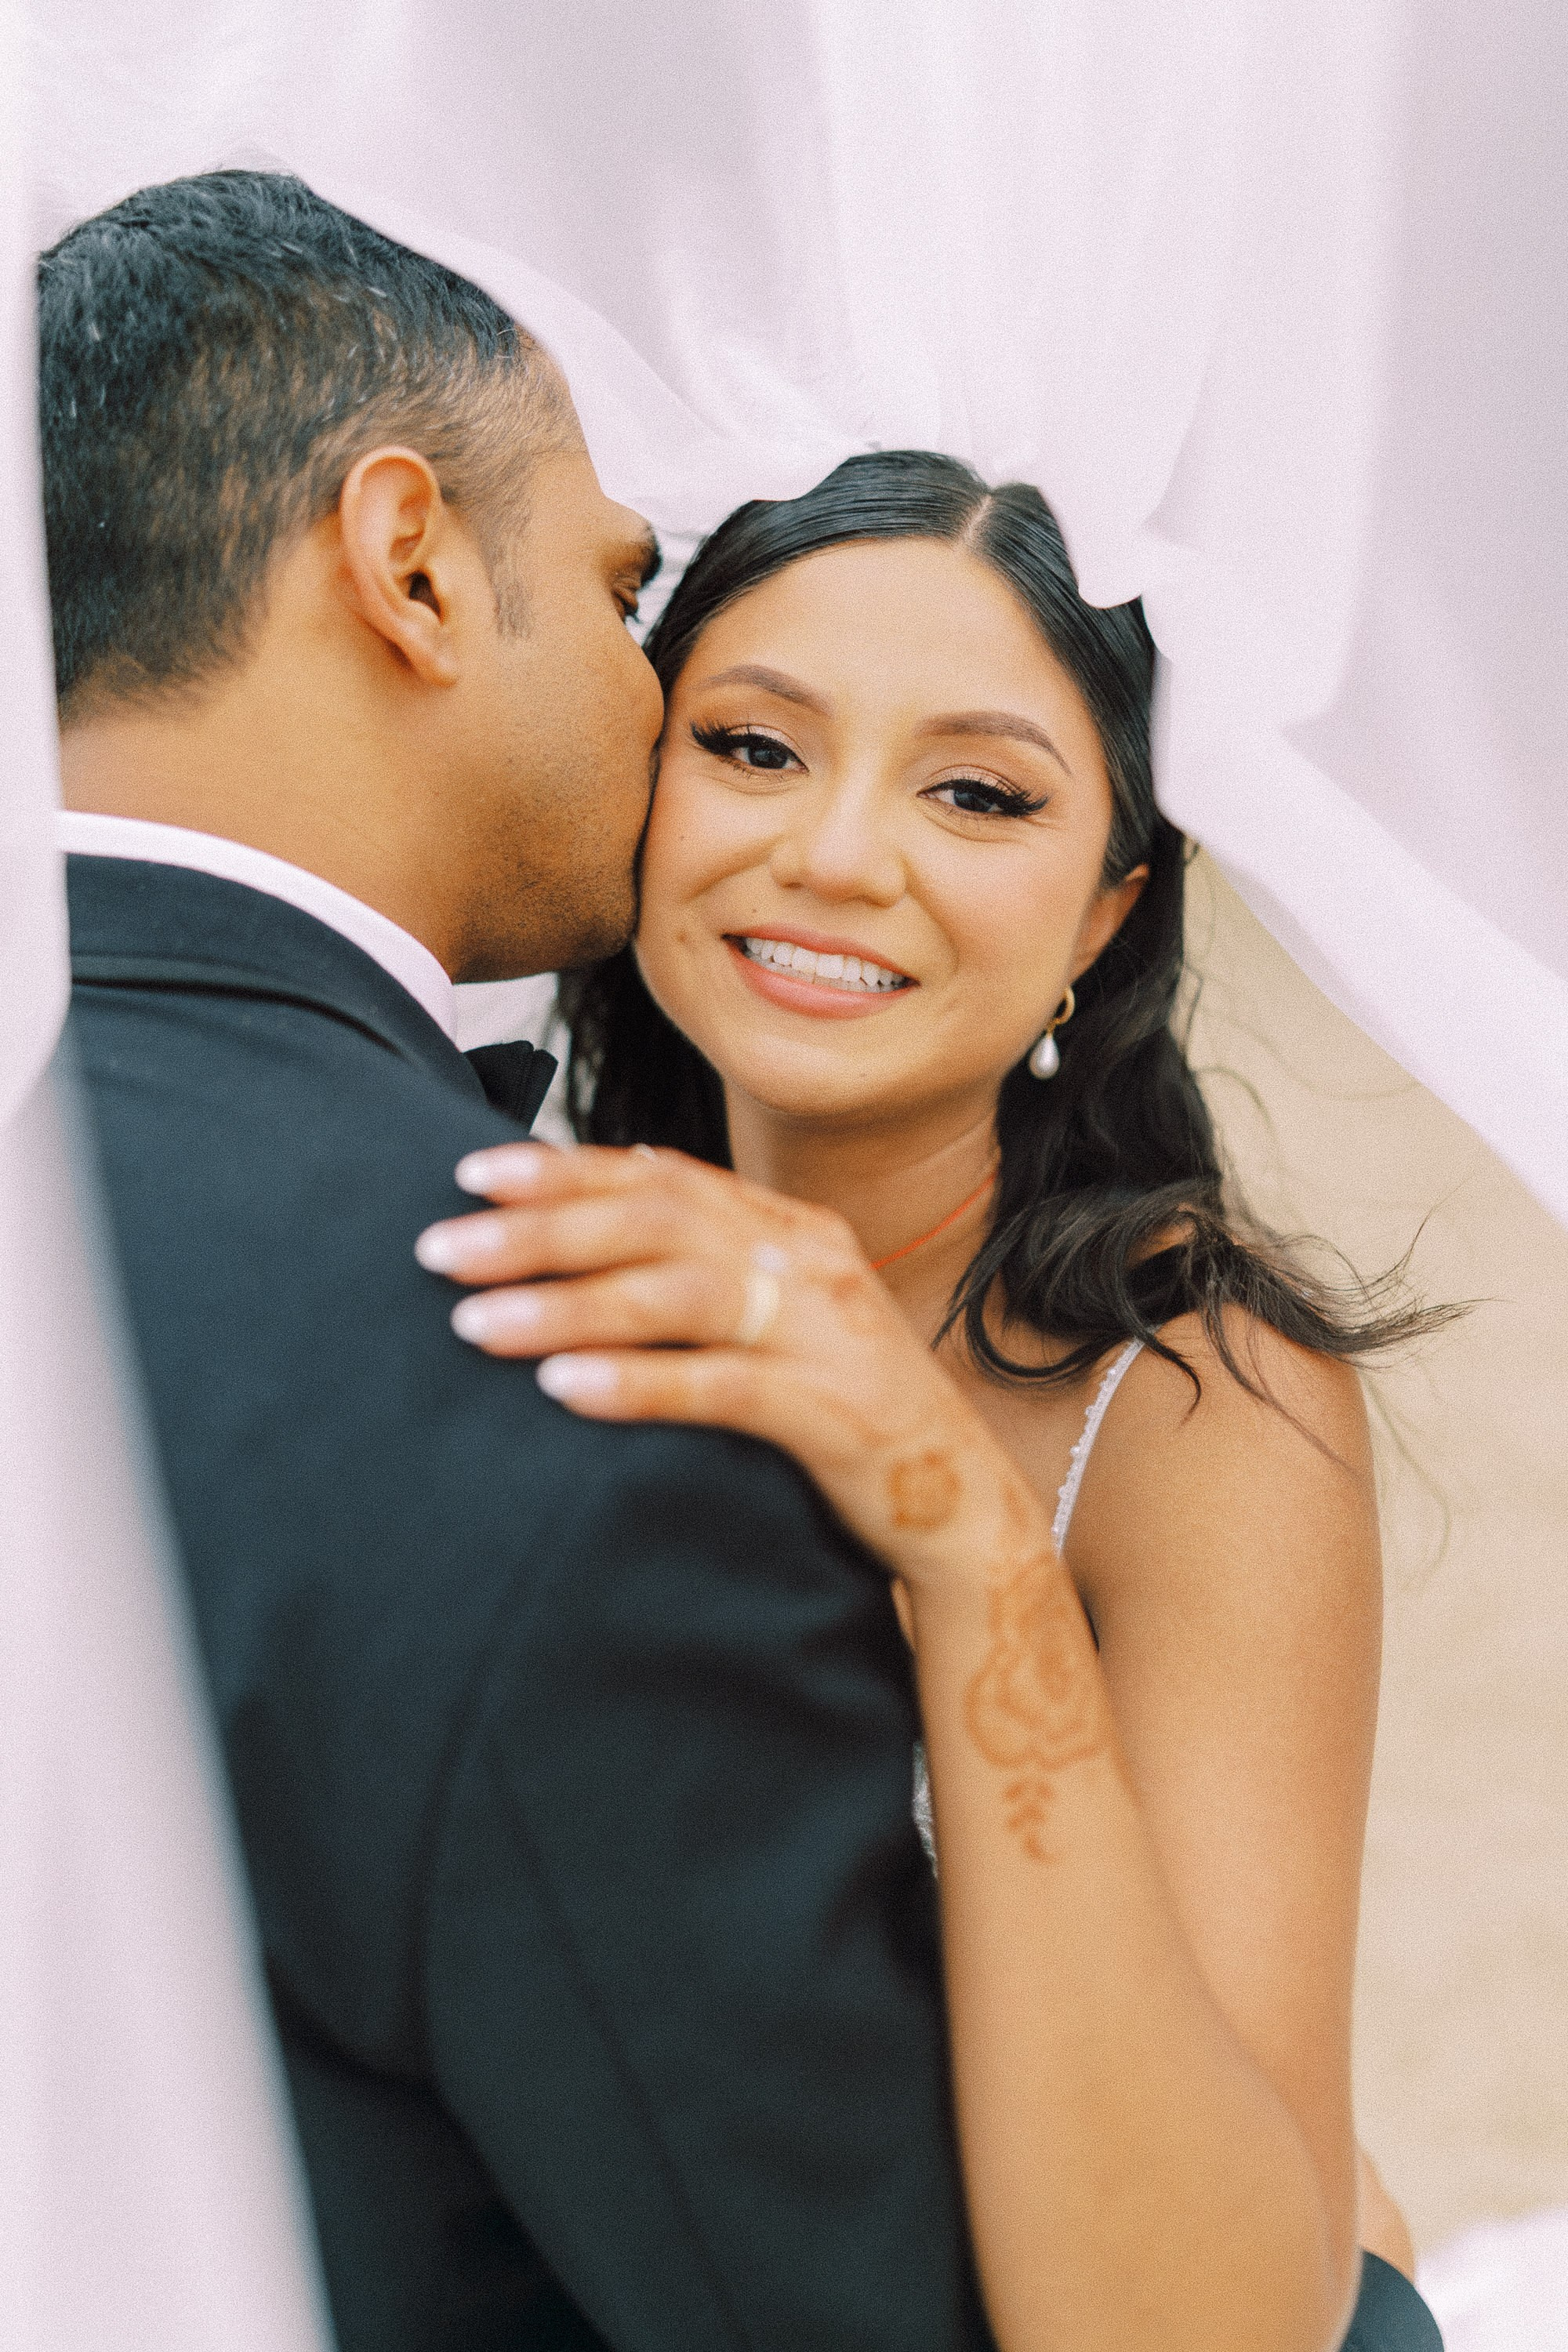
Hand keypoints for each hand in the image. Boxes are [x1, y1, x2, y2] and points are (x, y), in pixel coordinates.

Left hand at [415, 1141, 1049, 1594]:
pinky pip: (721, 1387)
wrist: (960, 1508)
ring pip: (681, 1294)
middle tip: (442, 1247)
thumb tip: (594, 1225)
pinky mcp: (831, 1412)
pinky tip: (561, 1388)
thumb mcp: (778, 1324)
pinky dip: (638, 1383)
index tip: (473, 1174)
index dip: (565, 1171)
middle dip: (542, 1229)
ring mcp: (824, 1333)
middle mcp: (808, 1261)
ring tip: (476, 1321)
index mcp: (791, 1229)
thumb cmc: (845, 1417)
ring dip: (570, 1302)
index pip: (662, 1177)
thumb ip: (706, 1273)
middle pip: (659, 1220)